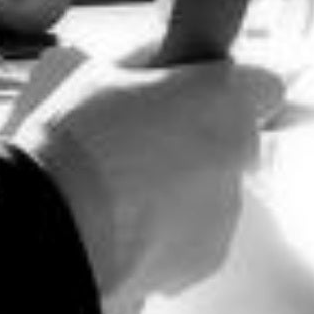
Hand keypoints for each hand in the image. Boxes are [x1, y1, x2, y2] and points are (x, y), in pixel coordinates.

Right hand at [12, 56, 282, 313]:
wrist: (52, 223)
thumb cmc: (71, 142)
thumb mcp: (98, 75)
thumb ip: (145, 60)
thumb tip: (160, 57)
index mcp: (220, 97)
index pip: (261, 84)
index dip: (224, 90)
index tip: (189, 97)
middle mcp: (238, 152)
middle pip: (232, 141)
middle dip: (196, 141)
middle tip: (138, 145)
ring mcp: (227, 210)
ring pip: (212, 191)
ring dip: (179, 189)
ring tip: (119, 194)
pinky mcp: (208, 257)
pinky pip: (195, 235)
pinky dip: (168, 232)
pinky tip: (123, 225)